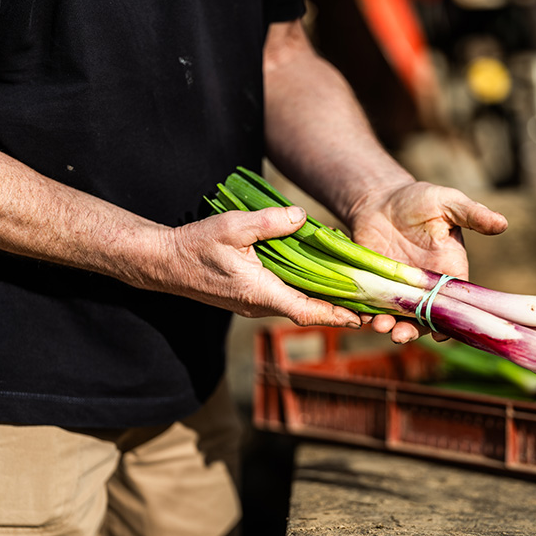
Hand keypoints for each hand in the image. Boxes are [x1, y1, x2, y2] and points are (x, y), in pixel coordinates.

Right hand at [164, 206, 360, 327]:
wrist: (165, 262)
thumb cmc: (195, 246)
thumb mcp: (231, 227)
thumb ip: (268, 222)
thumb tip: (302, 216)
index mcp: (259, 292)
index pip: (306, 311)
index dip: (336, 315)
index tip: (362, 318)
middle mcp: (260, 304)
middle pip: (309, 310)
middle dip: (339, 309)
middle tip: (371, 306)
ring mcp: (255, 303)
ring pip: (298, 304)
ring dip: (324, 301)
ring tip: (355, 292)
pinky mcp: (250, 297)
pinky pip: (286, 297)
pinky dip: (307, 293)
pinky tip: (320, 279)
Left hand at [347, 181, 507, 342]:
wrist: (380, 200)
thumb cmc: (418, 200)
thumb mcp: (447, 203)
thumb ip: (473, 214)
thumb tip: (502, 223)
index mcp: (449, 272)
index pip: (454, 304)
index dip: (450, 322)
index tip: (441, 335)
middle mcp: (426, 288)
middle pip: (424, 319)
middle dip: (414, 331)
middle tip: (401, 335)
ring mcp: (400, 290)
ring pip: (399, 318)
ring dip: (391, 327)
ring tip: (380, 326)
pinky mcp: (376, 287)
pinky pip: (374, 308)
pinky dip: (369, 316)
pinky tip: (363, 318)